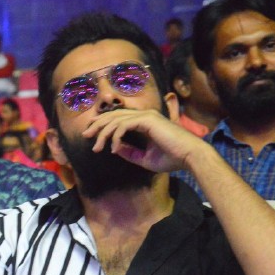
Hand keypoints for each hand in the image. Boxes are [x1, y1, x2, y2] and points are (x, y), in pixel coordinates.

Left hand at [82, 108, 202, 173]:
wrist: (189, 157)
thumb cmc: (171, 158)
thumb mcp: (144, 158)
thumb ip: (129, 152)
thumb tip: (115, 148)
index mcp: (145, 121)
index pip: (119, 118)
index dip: (103, 125)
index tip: (91, 136)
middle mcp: (145, 115)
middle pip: (114, 115)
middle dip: (97, 125)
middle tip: (85, 136)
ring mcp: (146, 116)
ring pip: (116, 120)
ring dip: (103, 134)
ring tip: (96, 147)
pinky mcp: (148, 120)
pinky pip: (123, 125)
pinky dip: (115, 137)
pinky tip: (113, 149)